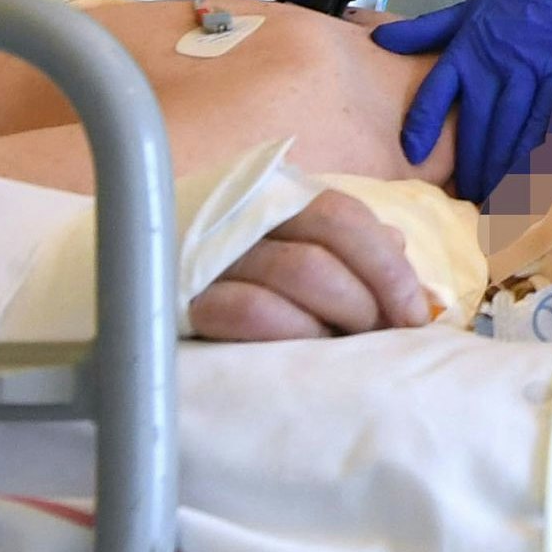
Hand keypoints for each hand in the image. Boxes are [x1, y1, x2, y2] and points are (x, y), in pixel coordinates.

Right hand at [187, 189, 433, 339]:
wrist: (138, 297)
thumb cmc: (243, 282)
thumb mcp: (300, 255)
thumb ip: (352, 250)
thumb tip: (405, 257)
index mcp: (273, 198)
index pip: (342, 215)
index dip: (387, 266)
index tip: (413, 314)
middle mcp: (241, 217)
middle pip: (325, 247)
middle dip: (366, 299)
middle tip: (377, 334)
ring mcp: (210, 256)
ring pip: (297, 273)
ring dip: (333, 319)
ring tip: (339, 345)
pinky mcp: (184, 300)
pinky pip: (248, 310)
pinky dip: (289, 332)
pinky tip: (300, 352)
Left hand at [372, 0, 551, 201]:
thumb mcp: (468, 9)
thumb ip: (424, 31)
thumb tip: (377, 41)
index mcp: (468, 48)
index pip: (436, 91)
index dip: (423, 124)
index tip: (413, 155)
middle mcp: (497, 63)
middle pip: (479, 124)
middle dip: (472, 164)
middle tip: (465, 197)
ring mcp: (534, 73)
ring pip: (514, 130)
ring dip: (504, 168)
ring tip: (495, 197)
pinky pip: (551, 124)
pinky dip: (542, 153)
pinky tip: (535, 176)